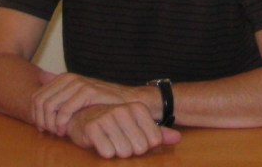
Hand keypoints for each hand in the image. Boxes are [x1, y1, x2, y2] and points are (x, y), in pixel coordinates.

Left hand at [32, 71, 137, 135]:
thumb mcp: (77, 95)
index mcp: (63, 78)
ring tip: (58, 132)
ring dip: (50, 123)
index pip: (36, 96)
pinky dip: (61, 123)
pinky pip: (64, 109)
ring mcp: (78, 83)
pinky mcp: (87, 91)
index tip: (42, 128)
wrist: (125, 101)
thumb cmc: (100, 102)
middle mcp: (69, 78)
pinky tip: (65, 131)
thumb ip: (60, 90)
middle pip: (40, 101)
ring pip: (49, 106)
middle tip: (49, 132)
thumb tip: (40, 81)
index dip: (35, 114)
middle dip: (41, 120)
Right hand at [66, 103, 181, 158]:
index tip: (133, 137)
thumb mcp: (137, 126)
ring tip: (110, 140)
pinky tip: (100, 142)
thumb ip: (158, 133)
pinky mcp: (92, 127)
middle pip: (139, 148)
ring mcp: (107, 117)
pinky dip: (105, 152)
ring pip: (124, 152)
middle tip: (119, 140)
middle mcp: (123, 110)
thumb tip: (178, 138)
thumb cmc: (114, 124)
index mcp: (137, 108)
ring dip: (117, 151)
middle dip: (130, 150)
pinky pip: (107, 152)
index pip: (154, 140)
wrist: (83, 117)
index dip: (144, 145)